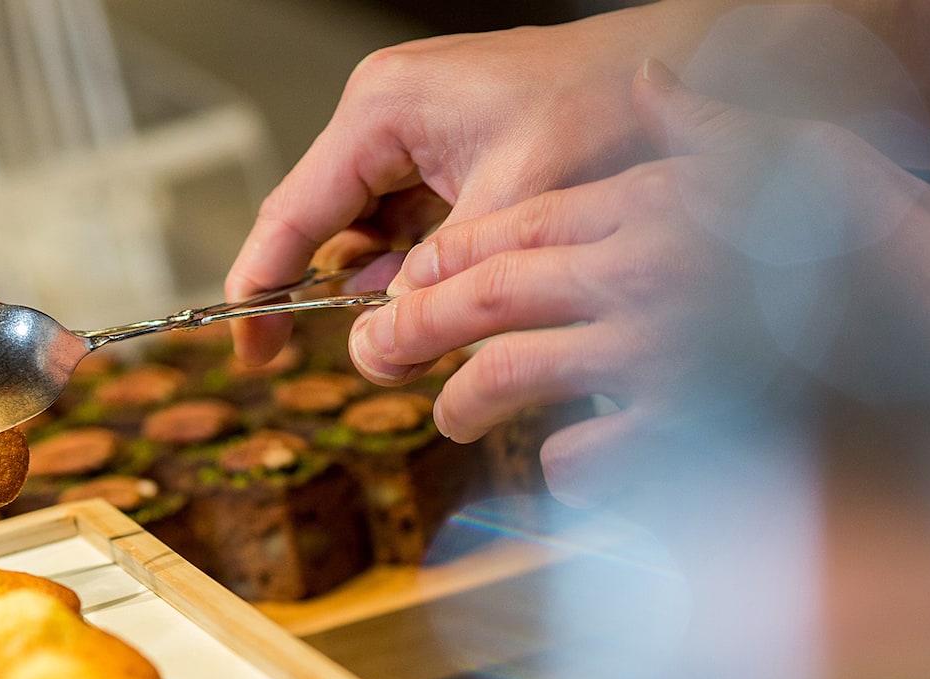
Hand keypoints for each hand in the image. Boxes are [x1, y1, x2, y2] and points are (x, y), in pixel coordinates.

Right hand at [223, 2, 720, 364]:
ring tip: (410, 336)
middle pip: (324, 223)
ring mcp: (416, 129)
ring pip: (369, 229)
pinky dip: (417, 267)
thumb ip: (442, 280)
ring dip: (383, 286)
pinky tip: (438, 302)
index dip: (261, 289)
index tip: (250, 353)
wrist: (680, 70)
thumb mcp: (514, 208)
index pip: (293, 212)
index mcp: (381, 111)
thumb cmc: (602, 107)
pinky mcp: (448, 148)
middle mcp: (386, 113)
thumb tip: (386, 344)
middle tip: (359, 357)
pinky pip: (409, 220)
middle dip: (333, 295)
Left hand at [360, 62, 929, 502]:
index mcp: (659, 203)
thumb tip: (656, 85)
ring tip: (451, 413)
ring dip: (464, 397)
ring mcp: (663, 350)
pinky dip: (563, 462)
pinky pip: (587, 453)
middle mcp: (648, 270)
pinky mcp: (687, 427)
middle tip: (379, 350)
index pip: (519, 225)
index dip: (450, 259)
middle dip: (418, 325)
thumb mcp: (798, 155)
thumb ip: (710, 129)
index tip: (411, 283)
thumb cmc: (888, 244)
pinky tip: (559, 463)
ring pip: (513, 372)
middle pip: (490, 294)